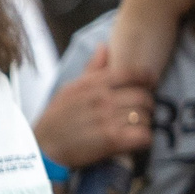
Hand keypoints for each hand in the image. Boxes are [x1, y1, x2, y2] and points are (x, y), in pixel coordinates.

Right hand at [34, 46, 154, 167]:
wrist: (43, 147)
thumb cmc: (57, 118)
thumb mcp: (70, 89)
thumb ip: (92, 69)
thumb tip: (104, 46)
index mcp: (93, 84)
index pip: (131, 73)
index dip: (147, 78)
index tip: (151, 84)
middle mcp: (102, 99)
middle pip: (143, 97)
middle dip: (147, 106)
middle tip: (142, 113)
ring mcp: (107, 119)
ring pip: (144, 117)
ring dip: (144, 124)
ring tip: (136, 128)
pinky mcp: (111, 140)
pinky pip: (143, 135)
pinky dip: (144, 139)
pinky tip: (136, 140)